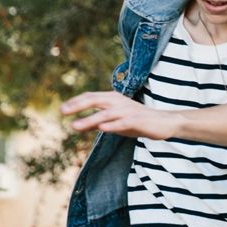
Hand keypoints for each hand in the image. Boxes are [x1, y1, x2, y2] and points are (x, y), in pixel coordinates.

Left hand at [60, 92, 178, 138]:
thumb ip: (96, 122)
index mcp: (112, 99)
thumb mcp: (114, 122)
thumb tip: (77, 125)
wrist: (164, 123)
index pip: (90, 97)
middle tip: (63, 111)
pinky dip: (112, 125)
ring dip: (89, 119)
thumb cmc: (138, 122)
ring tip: (75, 126)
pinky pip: (122, 123)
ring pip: (105, 114)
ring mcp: (128, 111)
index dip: (75, 102)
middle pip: (95, 100)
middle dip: (78, 105)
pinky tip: (102, 129)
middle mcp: (118, 102)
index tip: (62, 109)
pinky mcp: (137, 121)